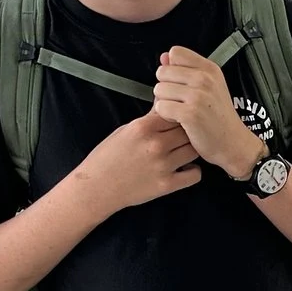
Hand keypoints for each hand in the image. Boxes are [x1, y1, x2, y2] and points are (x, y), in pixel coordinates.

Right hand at [71, 112, 202, 213]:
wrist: (96, 187)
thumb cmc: (107, 158)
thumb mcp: (125, 130)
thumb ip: (148, 119)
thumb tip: (165, 103)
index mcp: (143, 127)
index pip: (176, 114)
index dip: (179, 118)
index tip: (178, 122)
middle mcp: (156, 144)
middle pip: (188, 131)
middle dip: (187, 133)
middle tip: (181, 139)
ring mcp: (163, 165)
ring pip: (194, 150)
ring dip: (191, 150)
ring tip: (182, 152)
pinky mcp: (167, 184)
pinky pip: (195, 175)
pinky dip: (193, 171)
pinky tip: (184, 168)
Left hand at [152, 47, 264, 175]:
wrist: (233, 143)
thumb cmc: (219, 117)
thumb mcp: (208, 87)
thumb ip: (184, 69)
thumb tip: (164, 56)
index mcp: (210, 69)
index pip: (176, 53)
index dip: (172, 68)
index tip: (182, 83)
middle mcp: (205, 79)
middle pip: (162, 72)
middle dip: (166, 87)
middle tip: (181, 101)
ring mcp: (198, 96)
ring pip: (159, 90)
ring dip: (165, 102)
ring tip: (181, 111)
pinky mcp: (190, 113)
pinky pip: (161, 107)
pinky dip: (166, 116)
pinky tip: (180, 120)